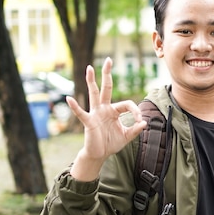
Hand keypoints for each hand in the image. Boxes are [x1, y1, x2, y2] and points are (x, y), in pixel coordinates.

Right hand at [69, 57, 146, 180]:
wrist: (99, 154)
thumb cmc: (111, 143)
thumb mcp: (127, 136)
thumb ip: (135, 130)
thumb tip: (144, 123)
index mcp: (114, 111)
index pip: (127, 104)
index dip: (135, 111)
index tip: (140, 122)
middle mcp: (104, 108)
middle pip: (106, 88)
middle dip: (107, 74)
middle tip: (109, 60)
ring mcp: (95, 113)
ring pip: (94, 94)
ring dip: (92, 81)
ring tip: (89, 68)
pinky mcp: (89, 122)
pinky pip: (81, 113)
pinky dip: (75, 107)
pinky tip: (69, 98)